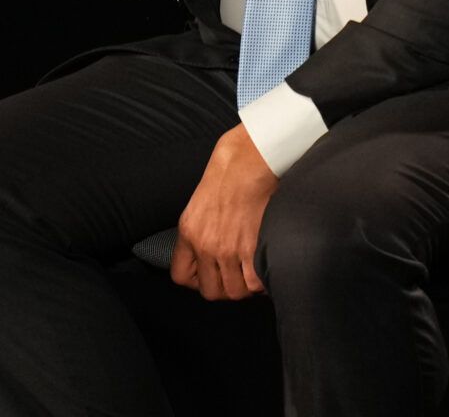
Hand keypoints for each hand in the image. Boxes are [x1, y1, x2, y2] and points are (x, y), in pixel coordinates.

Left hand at [169, 125, 277, 300]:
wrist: (251, 157)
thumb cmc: (232, 167)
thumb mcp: (202, 198)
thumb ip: (202, 225)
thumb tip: (212, 242)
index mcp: (189, 231)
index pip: (181, 277)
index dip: (199, 280)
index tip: (213, 274)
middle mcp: (205, 244)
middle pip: (212, 291)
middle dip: (227, 287)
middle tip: (240, 276)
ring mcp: (228, 248)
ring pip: (234, 291)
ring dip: (246, 287)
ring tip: (255, 274)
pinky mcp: (251, 247)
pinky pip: (255, 283)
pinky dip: (263, 283)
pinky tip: (267, 270)